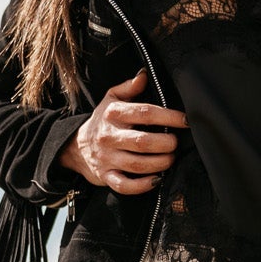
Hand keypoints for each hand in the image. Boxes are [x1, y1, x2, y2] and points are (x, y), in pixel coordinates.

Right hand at [59, 71, 188, 192]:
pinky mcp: (106, 176)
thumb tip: (144, 76)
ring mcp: (107, 158)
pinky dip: (142, 186)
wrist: (76, 146)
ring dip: (160, 163)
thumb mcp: (111, 99)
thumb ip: (129, 87)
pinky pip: (125, 185)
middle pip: (142, 142)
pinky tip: (156, 180)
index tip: (185, 121)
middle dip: (165, 143)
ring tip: (171, 159)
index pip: (145, 113)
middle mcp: (109, 136)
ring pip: (137, 165)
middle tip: (175, 143)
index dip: (169, 116)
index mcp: (113, 114)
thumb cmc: (102, 121)